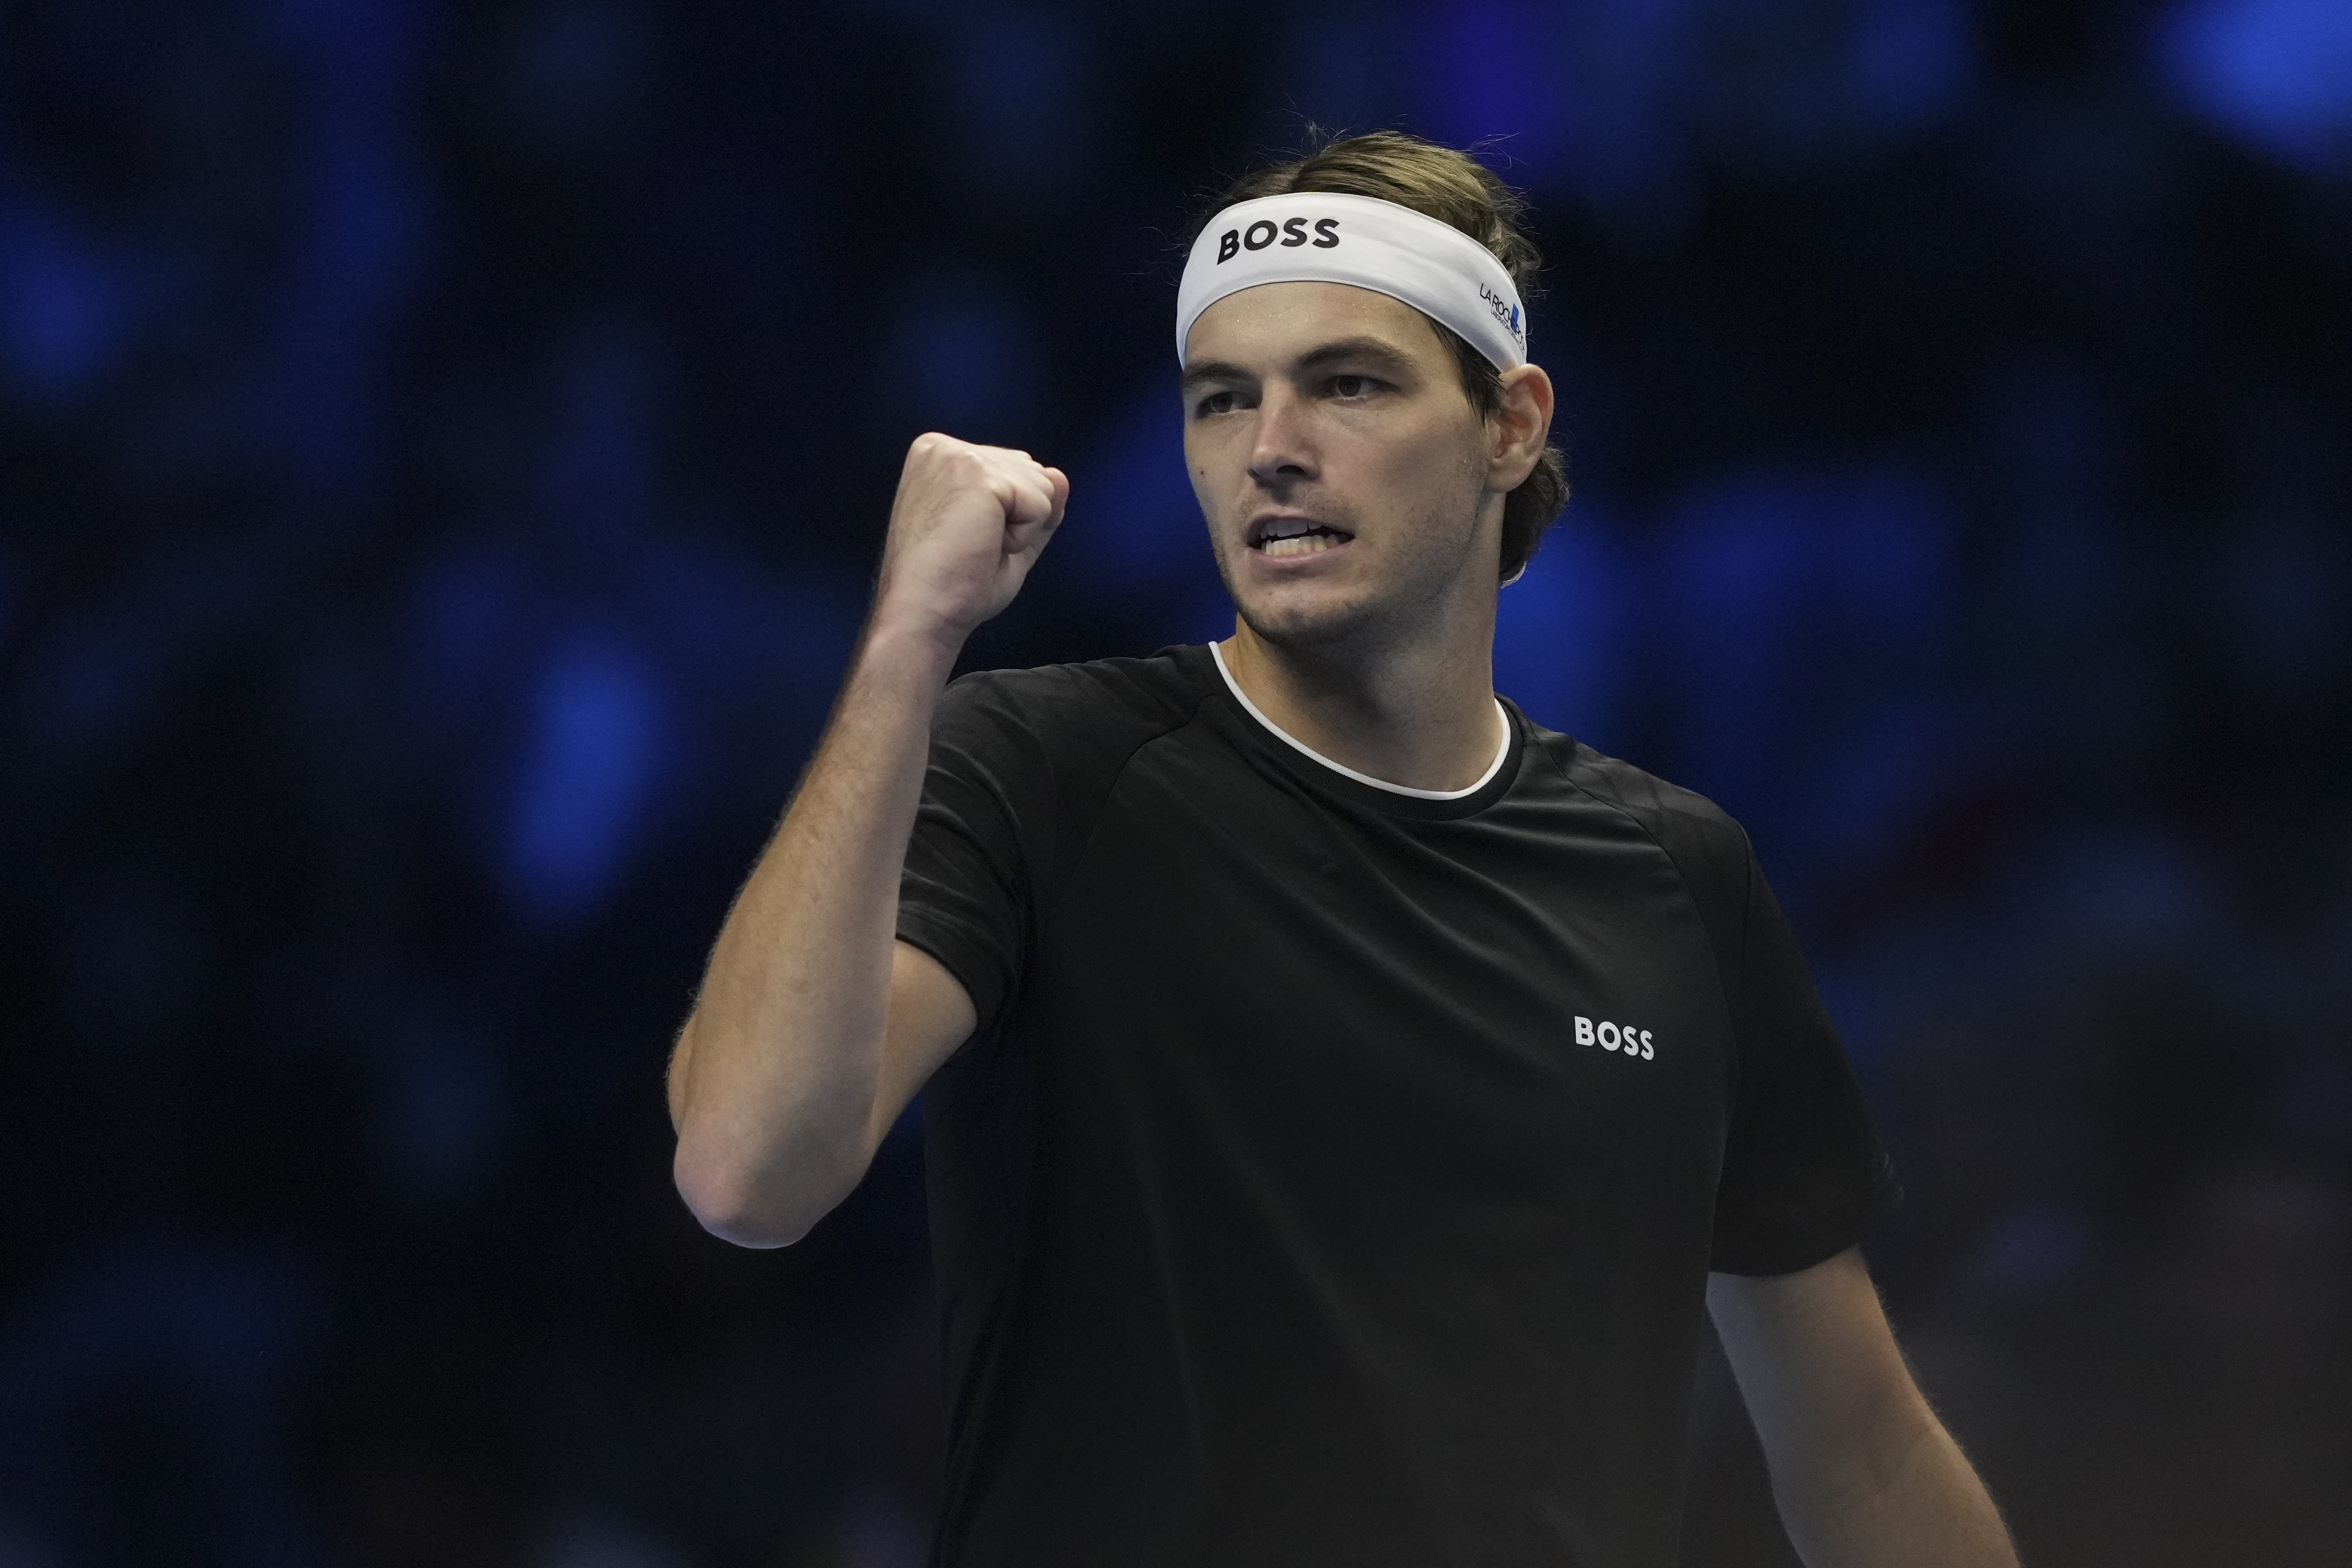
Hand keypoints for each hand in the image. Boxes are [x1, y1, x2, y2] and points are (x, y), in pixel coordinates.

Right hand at [872, 433, 1068, 648]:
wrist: (923, 613)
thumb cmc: (953, 584)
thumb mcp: (1004, 535)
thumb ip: (1033, 502)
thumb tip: (1059, 476)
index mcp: (940, 456)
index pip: (1015, 469)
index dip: (1010, 516)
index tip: (966, 538)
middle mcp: (944, 447)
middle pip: (1033, 471)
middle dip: (1018, 519)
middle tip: (972, 546)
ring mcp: (958, 456)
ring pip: (1042, 486)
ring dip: (1021, 529)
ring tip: (976, 546)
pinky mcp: (977, 474)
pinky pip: (1040, 504)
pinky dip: (1022, 537)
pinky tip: (984, 547)